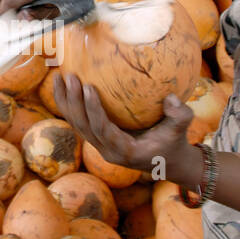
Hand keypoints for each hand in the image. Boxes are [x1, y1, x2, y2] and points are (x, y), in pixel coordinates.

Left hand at [52, 73, 200, 185]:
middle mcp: (107, 151)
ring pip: (76, 124)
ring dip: (65, 102)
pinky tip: (63, 85)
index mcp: (125, 151)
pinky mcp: (97, 139)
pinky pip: (79, 121)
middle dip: (73, 102)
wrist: (168, 162)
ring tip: (58, 77)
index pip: (103, 130)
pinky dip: (69, 104)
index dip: (93, 110)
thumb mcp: (181, 129)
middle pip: (83, 127)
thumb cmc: (174, 143)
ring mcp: (100, 146)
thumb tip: (170, 98)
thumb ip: (180, 115)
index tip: (88, 88)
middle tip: (70, 77)